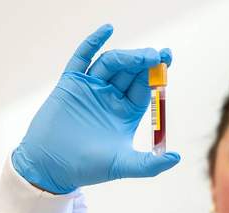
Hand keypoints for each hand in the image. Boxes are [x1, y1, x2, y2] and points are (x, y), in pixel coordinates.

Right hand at [12, 23, 180, 193]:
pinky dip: (93, 43)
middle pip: (130, 71)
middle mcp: (109, 97)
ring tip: (140, 56)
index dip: (156, 73)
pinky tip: (108, 29)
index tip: (167, 59)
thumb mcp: (123, 166)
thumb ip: (150, 165)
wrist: (51, 167)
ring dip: (126, 56)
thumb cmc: (87, 168)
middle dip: (144, 61)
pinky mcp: (70, 84)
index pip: (144, 86)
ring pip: (110, 63)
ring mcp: (90, 88)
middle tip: (157, 56)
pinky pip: (82, 59)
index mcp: (125, 112)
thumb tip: (177, 158)